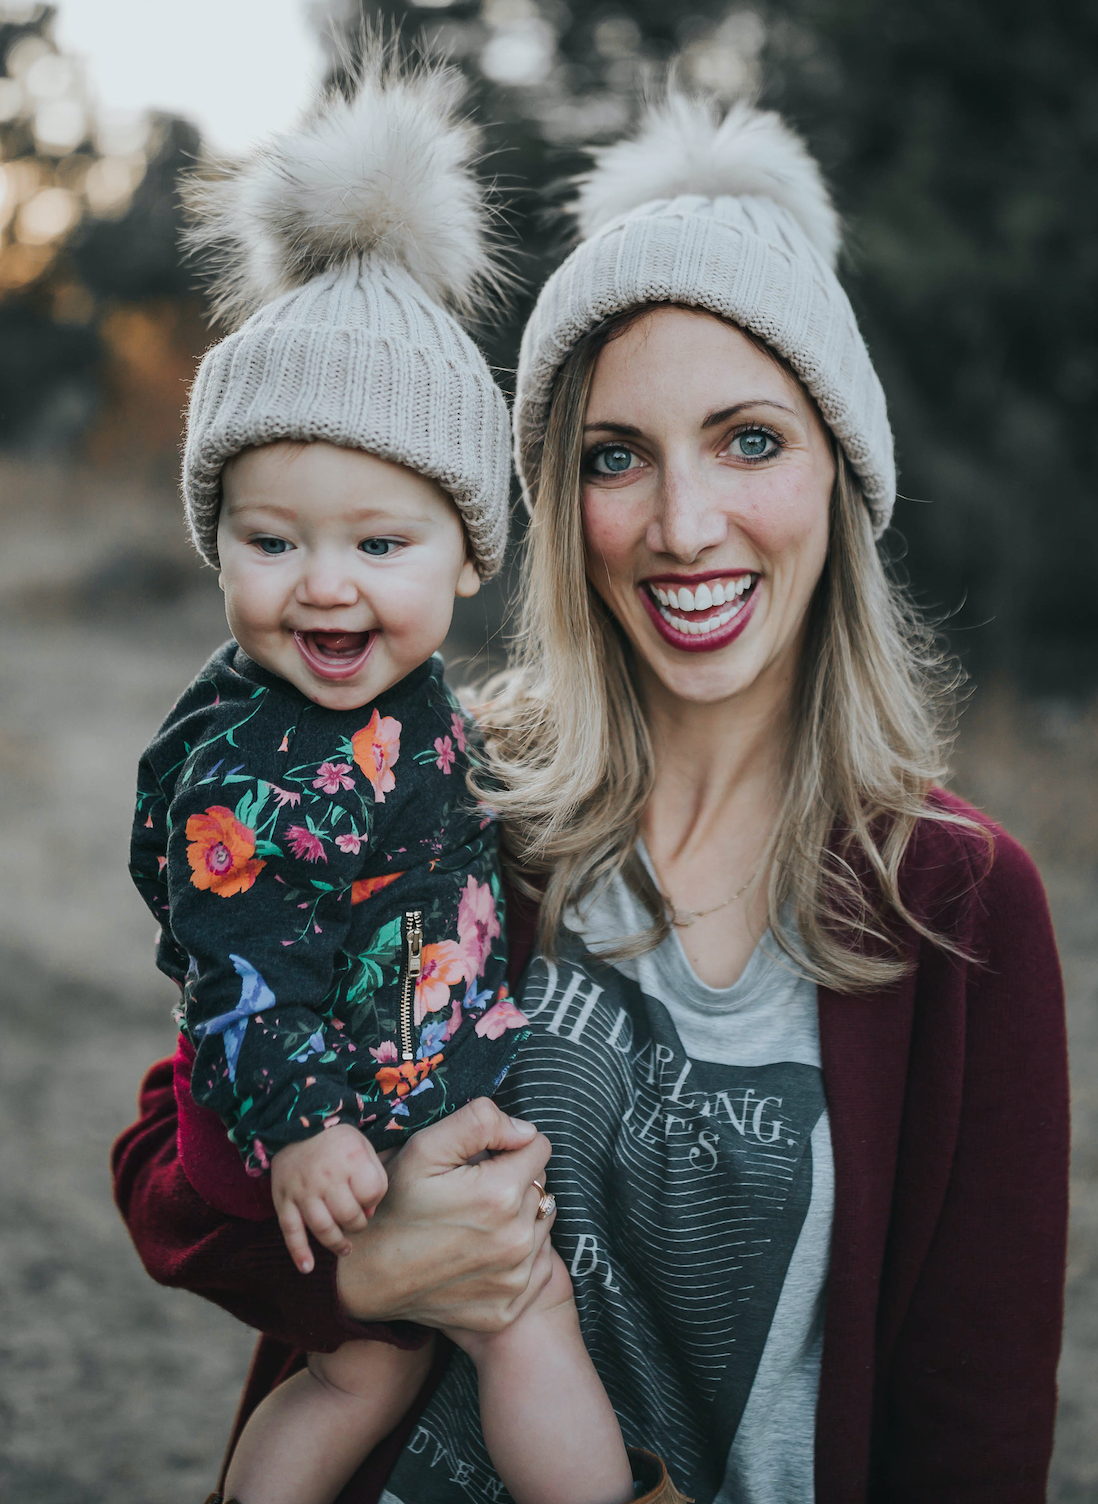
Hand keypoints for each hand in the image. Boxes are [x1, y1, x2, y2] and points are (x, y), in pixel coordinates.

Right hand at [271, 1125, 387, 1273]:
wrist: (295, 1124)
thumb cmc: (336, 1140)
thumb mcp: (363, 1146)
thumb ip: (373, 1176)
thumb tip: (369, 1213)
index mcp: (351, 1159)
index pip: (372, 1193)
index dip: (373, 1199)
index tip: (368, 1197)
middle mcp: (326, 1177)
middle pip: (349, 1215)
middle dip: (358, 1223)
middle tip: (356, 1221)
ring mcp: (303, 1191)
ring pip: (323, 1228)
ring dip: (337, 1243)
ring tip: (345, 1248)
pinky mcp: (283, 1200)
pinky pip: (290, 1231)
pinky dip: (299, 1252)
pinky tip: (307, 1267)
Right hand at [335, 1097, 555, 1332]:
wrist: (366, 1277)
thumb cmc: (394, 1206)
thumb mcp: (424, 1148)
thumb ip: (480, 1122)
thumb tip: (525, 1131)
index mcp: (501, 1194)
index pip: (539, 1148)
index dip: (509, 1147)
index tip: (482, 1160)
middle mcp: (516, 1239)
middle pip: (540, 1186)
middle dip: (514, 1180)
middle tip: (471, 1193)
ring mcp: (514, 1278)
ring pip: (541, 1224)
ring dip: (519, 1217)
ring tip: (475, 1223)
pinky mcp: (509, 1307)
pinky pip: (538, 1265)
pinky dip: (518, 1255)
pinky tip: (482, 1253)